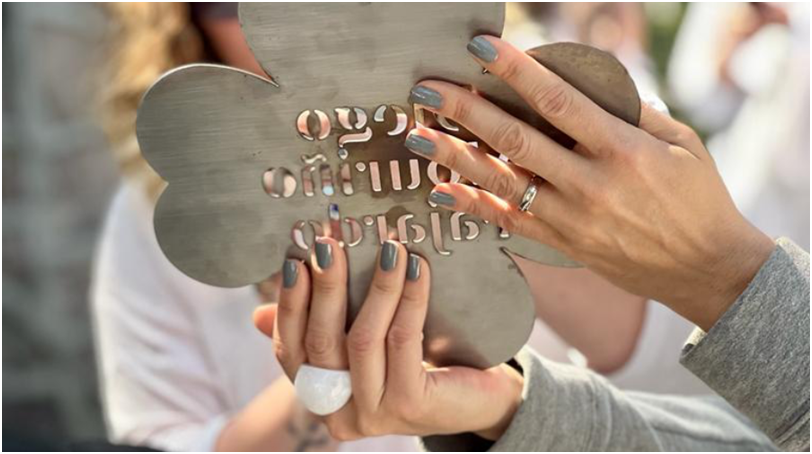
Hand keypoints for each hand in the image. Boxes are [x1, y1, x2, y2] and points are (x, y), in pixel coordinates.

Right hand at [253, 238, 523, 440]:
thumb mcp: (365, 343)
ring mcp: (374, 413)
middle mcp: (339, 414)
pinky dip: (409, 298)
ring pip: (363, 339)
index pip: (290, 349)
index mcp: (319, 395)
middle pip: (322, 343)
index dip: (290, 304)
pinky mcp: (410, 405)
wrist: (479, 399)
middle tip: (330, 244)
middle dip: (326, 287)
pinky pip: (403, 340)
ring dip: (375, 287)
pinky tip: (417, 268)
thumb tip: (258, 312)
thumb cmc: (417, 363)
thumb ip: (322, 327)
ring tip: (387, 247)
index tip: (295, 260)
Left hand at [405, 36, 774, 330]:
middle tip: (427, 90)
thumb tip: (585, 82)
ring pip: (502, 182)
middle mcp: (591, 184)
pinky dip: (472, 204)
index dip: (515, 71)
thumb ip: (633, 112)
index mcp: (623, 149)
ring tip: (417, 135)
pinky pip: (508, 221)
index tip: (480, 49)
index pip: (558, 101)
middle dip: (466, 111)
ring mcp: (572, 218)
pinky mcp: (562, 243)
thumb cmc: (697, 198)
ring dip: (454, 156)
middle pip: (515, 140)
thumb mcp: (682, 143)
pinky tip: (441, 187)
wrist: (704, 268)